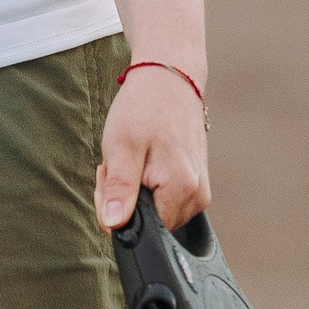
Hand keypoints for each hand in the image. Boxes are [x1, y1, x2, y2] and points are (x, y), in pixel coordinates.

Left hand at [94, 68, 209, 234]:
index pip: (140, 229)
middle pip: (148, 223)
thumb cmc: (144, 109)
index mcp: (180, 190)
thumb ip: (119, 190)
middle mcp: (196, 196)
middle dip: (122, 201)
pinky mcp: (197, 186)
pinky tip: (144, 162)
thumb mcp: (121, 148)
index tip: (108, 177)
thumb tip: (113, 226)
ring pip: (155, 213)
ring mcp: (200, 192)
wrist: (170, 79)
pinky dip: (147, 187)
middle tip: (115, 165)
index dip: (116, 210)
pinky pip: (165, 201)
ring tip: (131, 159)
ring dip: (133, 193)